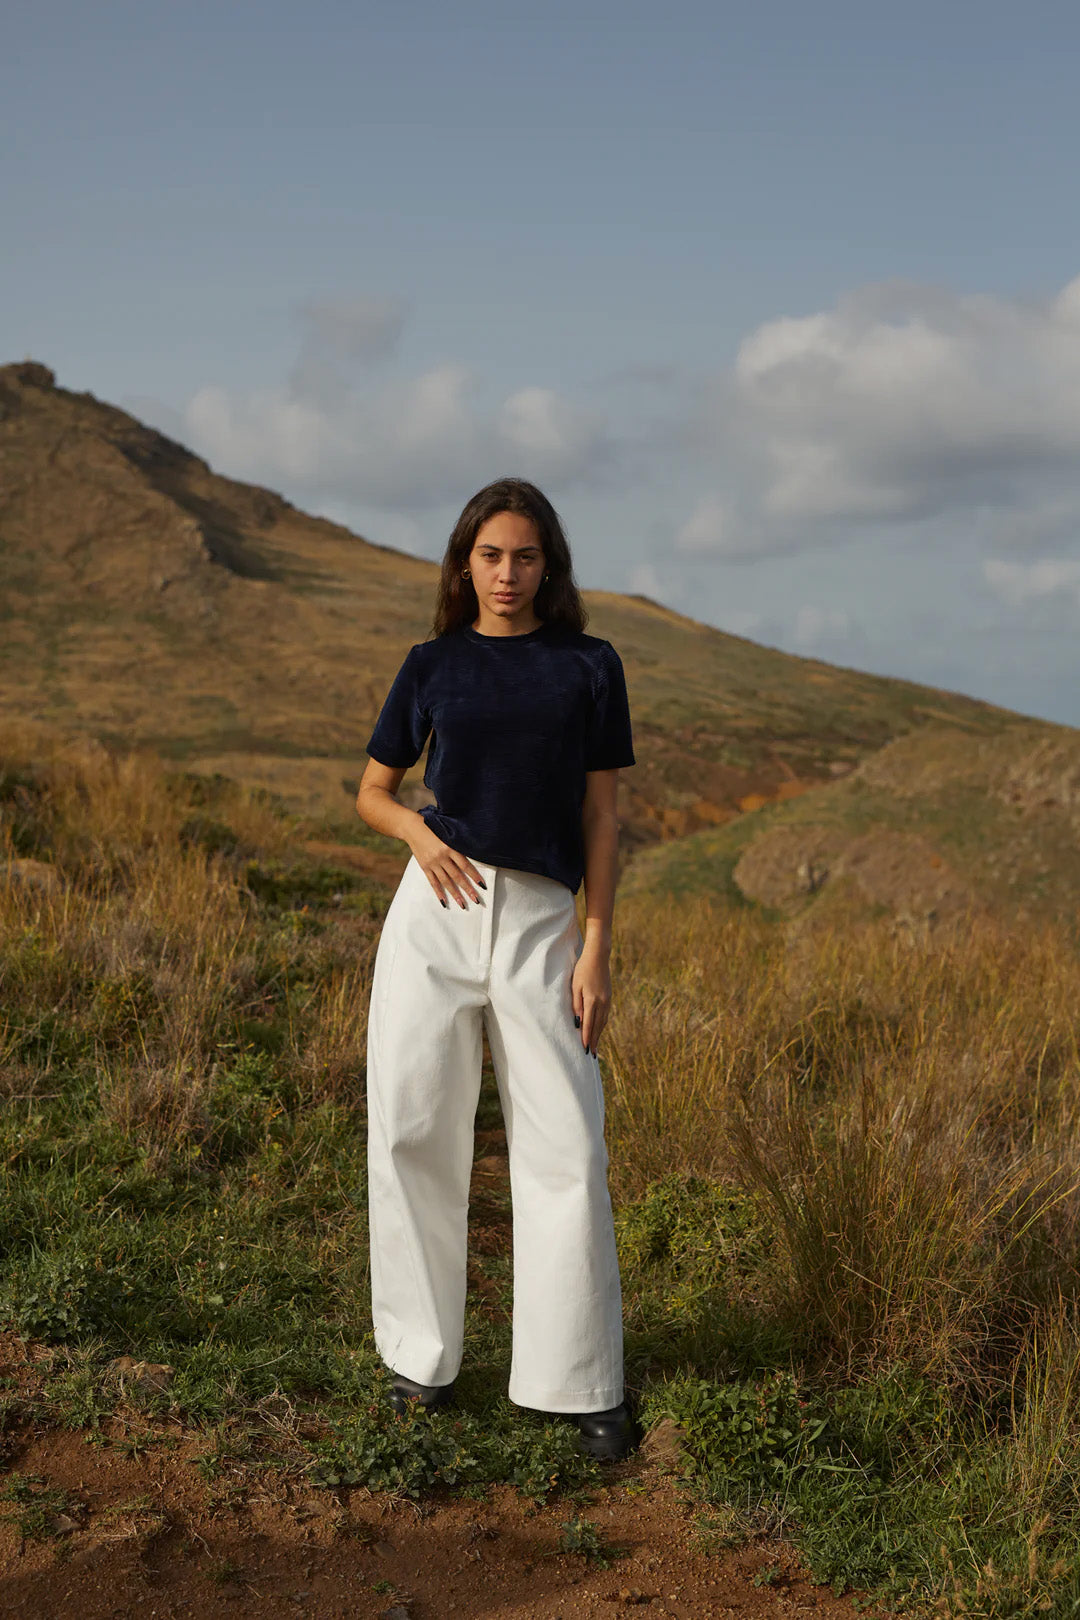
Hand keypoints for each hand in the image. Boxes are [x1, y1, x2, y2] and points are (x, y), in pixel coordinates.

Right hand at [410, 826, 486, 908]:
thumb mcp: (448, 834)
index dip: (475, 876)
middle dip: (468, 889)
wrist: (413, 828)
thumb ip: (458, 846)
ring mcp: (432, 863)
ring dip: (455, 894)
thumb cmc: (434, 828)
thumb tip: (473, 859)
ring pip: (446, 882)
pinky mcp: (424, 867)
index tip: (482, 886)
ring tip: (463, 904)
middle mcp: (442, 857)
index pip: (466, 866)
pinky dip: (439, 892)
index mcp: (450, 847)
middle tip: (476, 900)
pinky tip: (444, 902)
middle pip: (457, 876)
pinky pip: (433, 882)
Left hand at [571, 941, 610, 1057]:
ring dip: (599, 1034)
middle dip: (594, 1040)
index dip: (586, 1037)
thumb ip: (576, 1004)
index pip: (588, 1024)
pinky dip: (602, 1024)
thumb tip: (578, 1022)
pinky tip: (599, 1028)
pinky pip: (605, 1015)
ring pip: (603, 1021)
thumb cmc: (582, 970)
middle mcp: (602, 1002)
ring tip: (595, 1045)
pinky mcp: (609, 997)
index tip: (585, 1049)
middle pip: (598, 1026)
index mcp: (592, 1000)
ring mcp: (607, 1000)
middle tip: (592, 1053)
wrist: (598, 956)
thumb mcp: (575, 986)